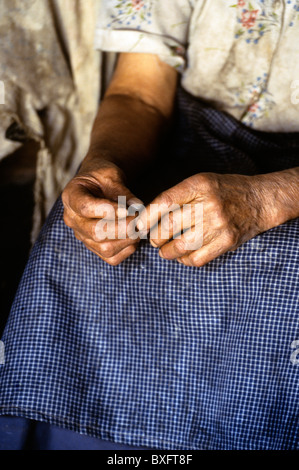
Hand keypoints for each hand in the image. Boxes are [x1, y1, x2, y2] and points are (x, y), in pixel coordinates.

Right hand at [62, 159, 142, 264]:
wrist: (99, 185)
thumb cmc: (103, 177)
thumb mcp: (111, 175)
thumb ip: (122, 191)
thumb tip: (137, 206)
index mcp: (71, 196)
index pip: (85, 207)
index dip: (108, 210)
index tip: (128, 209)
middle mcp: (72, 219)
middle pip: (95, 232)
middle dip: (123, 227)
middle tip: (139, 219)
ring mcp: (82, 236)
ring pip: (104, 248)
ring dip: (128, 239)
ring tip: (139, 227)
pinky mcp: (94, 247)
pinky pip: (111, 258)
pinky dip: (127, 249)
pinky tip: (135, 236)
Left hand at [137, 173, 270, 266]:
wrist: (259, 200)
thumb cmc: (224, 191)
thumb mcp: (201, 182)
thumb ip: (177, 196)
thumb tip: (147, 218)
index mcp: (199, 185)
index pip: (164, 202)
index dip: (147, 217)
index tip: (139, 226)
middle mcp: (208, 204)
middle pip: (169, 226)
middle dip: (155, 237)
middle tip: (154, 239)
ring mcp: (219, 225)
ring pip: (180, 247)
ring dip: (166, 252)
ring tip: (165, 250)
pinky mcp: (227, 242)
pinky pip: (197, 259)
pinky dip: (185, 260)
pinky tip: (183, 255)